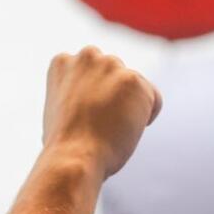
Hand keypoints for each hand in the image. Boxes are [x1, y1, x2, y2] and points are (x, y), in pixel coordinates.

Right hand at [9, 48, 160, 213]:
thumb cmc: (65, 145)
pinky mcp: (134, 80)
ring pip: (134, 87)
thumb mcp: (60, 111)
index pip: (93, 73)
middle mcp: (87, 56)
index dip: (93, 99)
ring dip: (129, 108)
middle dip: (113, 98)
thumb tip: (92, 102)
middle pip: (115, 75)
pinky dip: (146, 118)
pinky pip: (154, 100)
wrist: (73, 157)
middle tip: (101, 126)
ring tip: (110, 129)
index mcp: (64, 62)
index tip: (85, 118)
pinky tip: (126, 131)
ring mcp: (112, 65)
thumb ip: (76, 95)